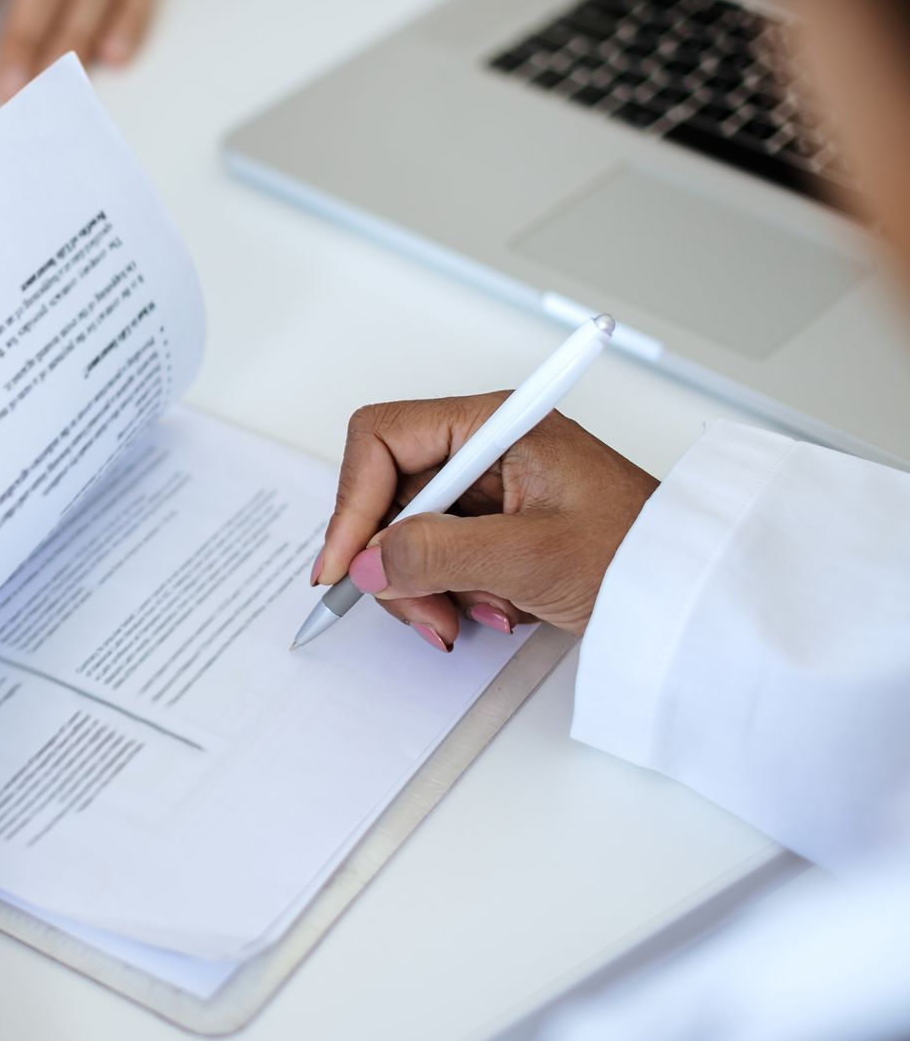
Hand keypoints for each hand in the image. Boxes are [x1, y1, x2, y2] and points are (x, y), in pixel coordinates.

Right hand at [312, 396, 659, 647]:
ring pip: (409, 534)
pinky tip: (496, 609)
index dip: (353, 503)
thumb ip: (439, 555)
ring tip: (474, 616)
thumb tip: (368, 562)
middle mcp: (485, 447)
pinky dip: (454, 592)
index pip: (382, 440)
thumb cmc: (643, 552)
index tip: (347, 565)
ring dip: (428, 586)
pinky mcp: (496, 525)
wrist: (694, 592)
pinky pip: (440, 556)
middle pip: (388, 495)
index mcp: (494, 424)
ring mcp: (490, 487)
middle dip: (396, 560)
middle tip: (425, 612)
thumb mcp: (532, 557)